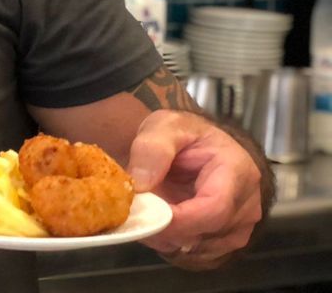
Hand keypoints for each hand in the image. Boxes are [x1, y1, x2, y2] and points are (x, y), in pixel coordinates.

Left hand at [127, 110, 264, 269]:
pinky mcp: (229, 237)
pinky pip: (203, 255)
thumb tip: (141, 184)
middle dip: (168, 230)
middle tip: (135, 217)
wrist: (196, 144)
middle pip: (209, 233)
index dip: (179, 220)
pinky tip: (160, 228)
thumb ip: (152, 150)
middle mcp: (247, 202)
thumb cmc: (184, 134)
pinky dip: (177, 247)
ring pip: (204, 248)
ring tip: (146, 217)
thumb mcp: (164, 127)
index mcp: (237, 170)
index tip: (146, 217)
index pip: (215, 207)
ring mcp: (242, 224)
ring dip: (170, 240)